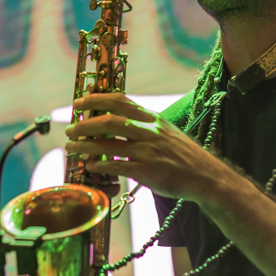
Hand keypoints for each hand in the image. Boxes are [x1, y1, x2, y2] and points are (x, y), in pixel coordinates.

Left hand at [64, 93, 230, 200]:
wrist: (205, 176)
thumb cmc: (183, 155)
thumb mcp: (166, 131)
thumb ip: (143, 125)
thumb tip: (118, 121)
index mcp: (152, 118)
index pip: (120, 101)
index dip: (97, 99)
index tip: (79, 102)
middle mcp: (149, 131)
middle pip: (110, 121)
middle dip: (85, 124)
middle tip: (69, 128)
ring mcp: (148, 151)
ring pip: (109, 144)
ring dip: (86, 146)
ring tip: (71, 147)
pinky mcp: (147, 171)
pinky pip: (118, 167)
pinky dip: (101, 166)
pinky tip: (90, 167)